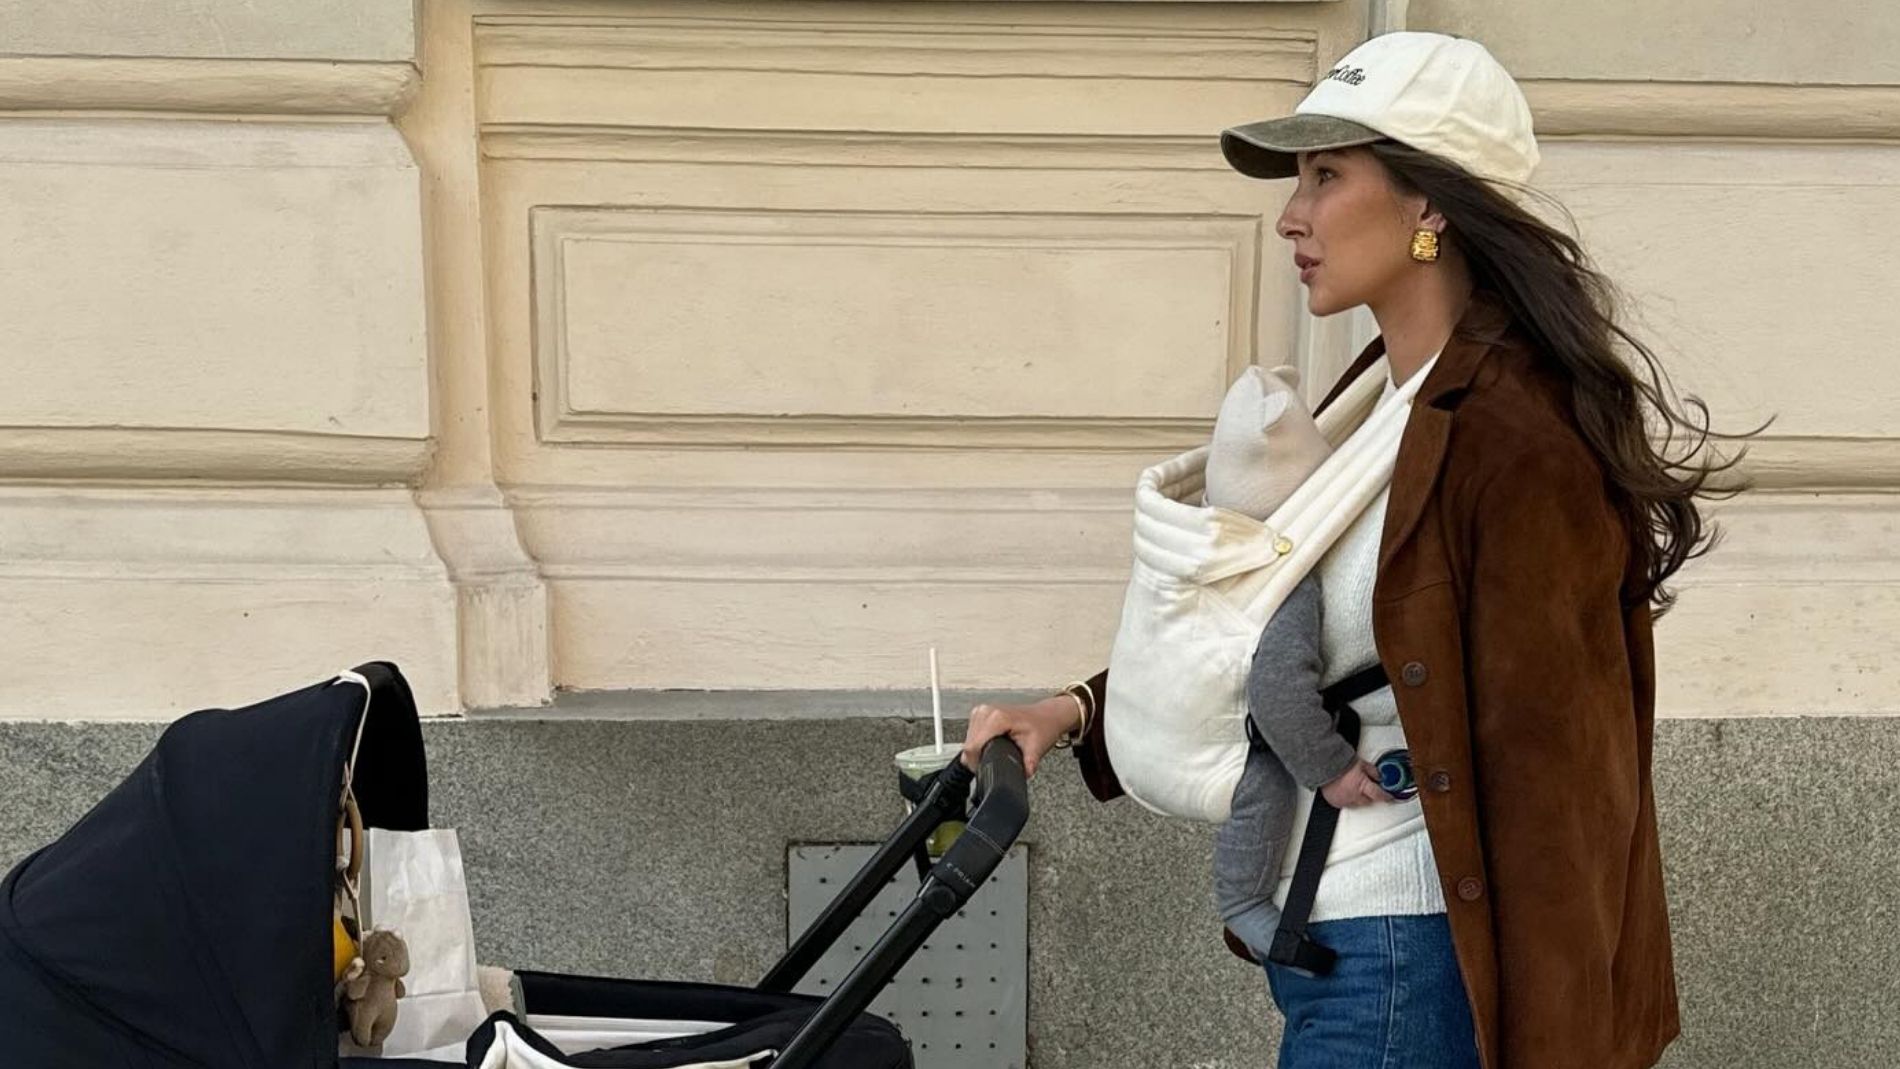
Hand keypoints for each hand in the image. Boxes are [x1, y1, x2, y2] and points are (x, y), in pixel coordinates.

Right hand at [961, 695, 1082, 776]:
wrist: (1046, 715)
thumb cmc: (1042, 727)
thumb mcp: (1037, 748)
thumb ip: (1028, 764)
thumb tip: (1021, 777)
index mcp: (997, 718)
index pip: (972, 747)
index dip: (978, 764)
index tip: (987, 770)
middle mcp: (986, 711)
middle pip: (968, 746)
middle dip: (979, 759)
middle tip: (999, 760)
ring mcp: (981, 711)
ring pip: (968, 741)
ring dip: (978, 751)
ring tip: (997, 750)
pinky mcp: (979, 714)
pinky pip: (971, 735)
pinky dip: (979, 744)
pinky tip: (992, 744)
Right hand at [1320, 759, 1387, 808]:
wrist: (1324, 764)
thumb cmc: (1340, 762)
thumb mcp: (1362, 763)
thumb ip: (1372, 771)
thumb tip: (1380, 776)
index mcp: (1362, 786)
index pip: (1379, 795)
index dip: (1386, 797)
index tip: (1390, 797)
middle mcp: (1354, 796)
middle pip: (1368, 801)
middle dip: (1370, 796)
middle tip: (1369, 789)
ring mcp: (1344, 800)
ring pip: (1357, 804)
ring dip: (1359, 799)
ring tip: (1355, 789)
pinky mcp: (1335, 802)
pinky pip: (1345, 804)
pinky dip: (1347, 800)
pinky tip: (1346, 792)